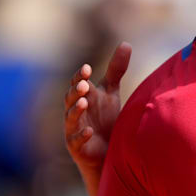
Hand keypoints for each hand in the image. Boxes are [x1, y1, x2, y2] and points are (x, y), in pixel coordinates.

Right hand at [64, 42, 130, 195]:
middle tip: (84, 83)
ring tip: (84, 101)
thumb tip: (125, 43)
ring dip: (75, 110)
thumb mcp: (111, 92)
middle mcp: (76, 112)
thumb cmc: (106, 119)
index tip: (87, 69)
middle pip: (70, 98)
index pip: (78, 83)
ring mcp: (74, 130)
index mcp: (84, 97)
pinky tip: (90, 131)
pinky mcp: (78, 148)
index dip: (80, 76)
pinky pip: (76, 141)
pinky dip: (82, 135)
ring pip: (70, 118)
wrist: (108, 152)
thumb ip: (116, 70)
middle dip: (76, 91)